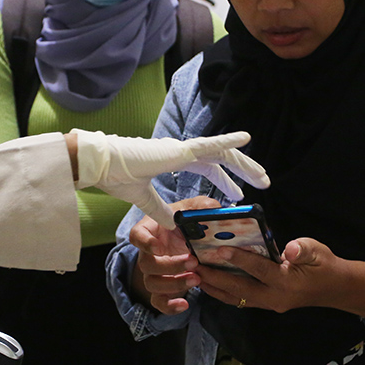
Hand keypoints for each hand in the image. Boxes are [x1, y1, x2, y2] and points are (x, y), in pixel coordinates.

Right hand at [72, 130, 269, 228]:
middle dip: (242, 172)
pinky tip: (247, 139)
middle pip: (221, 161)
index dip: (224, 181)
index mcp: (174, 161)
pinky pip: (211, 145)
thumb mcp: (144, 201)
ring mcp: (182, 149)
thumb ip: (160, 212)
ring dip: (244, 164)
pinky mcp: (180, 151)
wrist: (101, 164)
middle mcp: (182, 153)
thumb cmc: (116, 176)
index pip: (207, 169)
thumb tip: (173, 226)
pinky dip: (229, 141)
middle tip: (262, 183)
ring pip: (222, 155)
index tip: (238, 195)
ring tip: (263, 176)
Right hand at [128, 196, 218, 313]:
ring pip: (153, 283)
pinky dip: (169, 306)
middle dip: (170, 266)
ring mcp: (154, 272)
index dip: (144, 243)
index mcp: (151, 230)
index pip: (137, 236)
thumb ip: (202, 206)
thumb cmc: (186, 222)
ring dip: (174, 283)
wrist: (189, 240)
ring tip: (196, 278)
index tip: (159, 247)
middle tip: (193, 262)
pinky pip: (158, 301)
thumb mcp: (194, 209)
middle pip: (147, 264)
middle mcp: (148, 252)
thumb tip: (212, 208)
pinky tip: (184, 304)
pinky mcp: (163, 288)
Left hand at [194, 237, 364, 325]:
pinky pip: (240, 300)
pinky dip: (223, 292)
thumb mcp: (317, 250)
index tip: (217, 249)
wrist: (334, 288)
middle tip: (194, 266)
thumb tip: (290, 248)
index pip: (258, 270)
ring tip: (194, 275)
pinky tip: (209, 282)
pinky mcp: (265, 304)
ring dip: (214, 288)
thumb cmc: (324, 264)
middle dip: (215, 278)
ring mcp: (269, 304)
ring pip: (236, 298)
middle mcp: (274, 297)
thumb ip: (303, 249)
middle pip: (239, 289)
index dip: (238, 259)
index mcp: (287, 281)